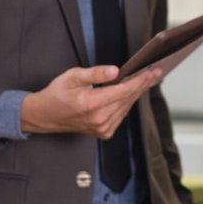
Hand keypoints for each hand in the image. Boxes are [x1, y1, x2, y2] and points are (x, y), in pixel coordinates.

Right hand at [20, 65, 161, 137]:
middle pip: (128, 98)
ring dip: (137, 93)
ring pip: (126, 107)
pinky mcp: (104, 133)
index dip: (140, 80)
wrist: (45, 116)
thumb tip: (115, 71)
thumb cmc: (57, 93)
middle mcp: (99, 119)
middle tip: (157, 72)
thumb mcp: (73, 76)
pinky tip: (132, 91)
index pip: (123, 90)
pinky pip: (121, 115)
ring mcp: (102, 128)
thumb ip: (95, 73)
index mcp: (91, 104)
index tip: (153, 71)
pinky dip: (127, 103)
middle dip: (143, 84)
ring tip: (148, 79)